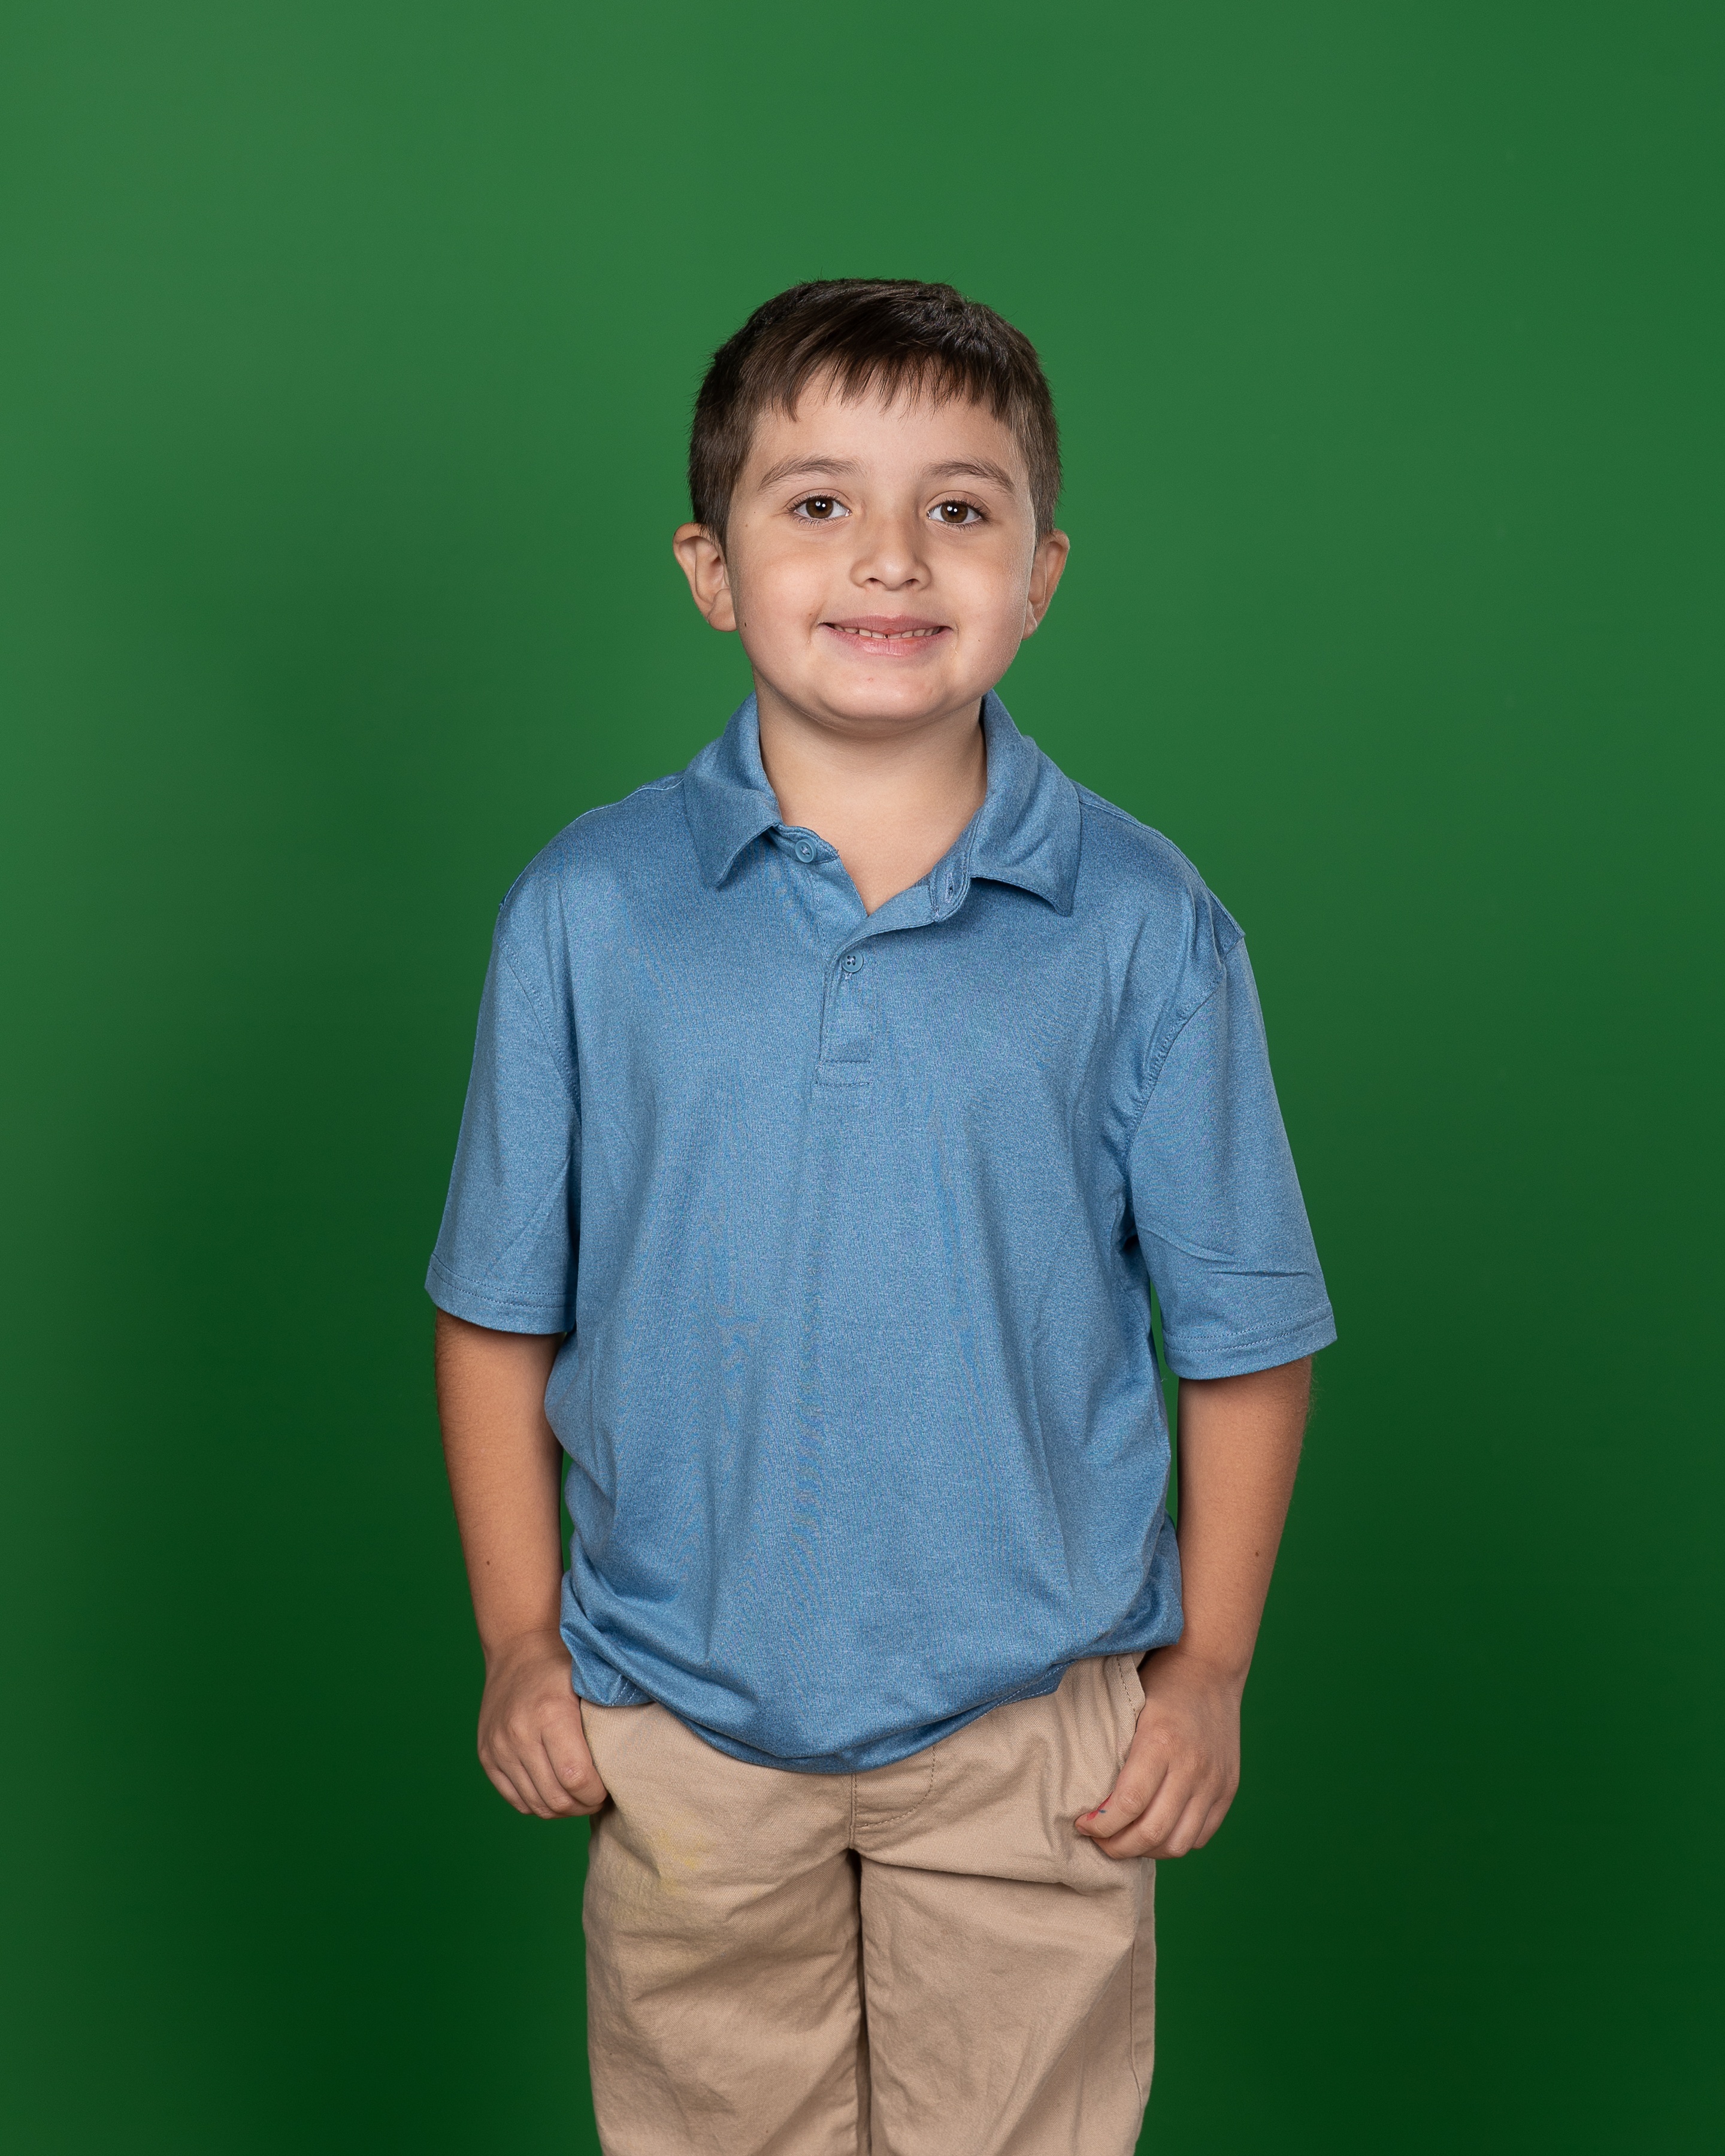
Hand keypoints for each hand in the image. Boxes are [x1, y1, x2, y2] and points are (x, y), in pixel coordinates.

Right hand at [476, 1628, 608, 1818]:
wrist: (518, 1648)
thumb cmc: (563, 1666)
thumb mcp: (591, 1682)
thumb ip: (609, 1720)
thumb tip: (640, 1759)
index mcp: (551, 1714)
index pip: (577, 1778)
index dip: (597, 1793)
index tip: (609, 1786)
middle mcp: (519, 1734)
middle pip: (556, 1799)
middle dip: (583, 1805)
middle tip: (598, 1796)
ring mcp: (498, 1747)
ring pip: (536, 1805)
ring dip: (562, 1809)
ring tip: (579, 1795)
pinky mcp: (486, 1756)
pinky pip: (516, 1800)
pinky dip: (539, 1803)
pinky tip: (556, 1790)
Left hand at [1074, 1647, 1242, 1859]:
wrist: (1209, 1668)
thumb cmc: (1159, 1686)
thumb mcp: (1128, 1710)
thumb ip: (1114, 1754)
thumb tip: (1089, 1803)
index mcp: (1159, 1743)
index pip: (1127, 1805)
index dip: (1100, 1826)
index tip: (1082, 1824)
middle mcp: (1191, 1767)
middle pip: (1152, 1833)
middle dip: (1118, 1848)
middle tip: (1100, 1841)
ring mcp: (1214, 1781)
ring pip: (1178, 1844)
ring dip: (1147, 1851)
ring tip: (1128, 1840)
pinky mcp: (1228, 1789)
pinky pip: (1201, 1835)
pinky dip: (1176, 1842)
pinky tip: (1157, 1831)